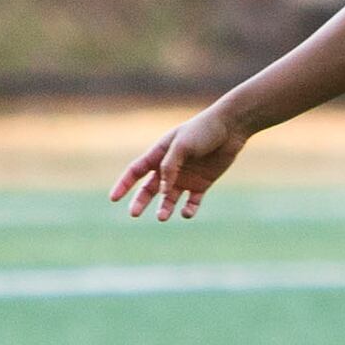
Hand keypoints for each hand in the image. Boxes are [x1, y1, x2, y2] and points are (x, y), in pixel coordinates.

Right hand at [113, 108, 244, 221]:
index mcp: (159, 153)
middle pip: (150, 188)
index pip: (136, 171)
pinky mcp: (202, 184)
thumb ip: (169, 167)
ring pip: (169, 198)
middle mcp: (170, 167)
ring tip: (162, 216)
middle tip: (134, 214)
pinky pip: (192, 201)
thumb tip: (163, 190)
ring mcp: (185, 177)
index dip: (123, 184)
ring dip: (164, 207)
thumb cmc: (203, 131)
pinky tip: (186, 212)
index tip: (113, 198)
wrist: (231, 128)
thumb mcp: (181, 146)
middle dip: (140, 201)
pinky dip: (188, 209)